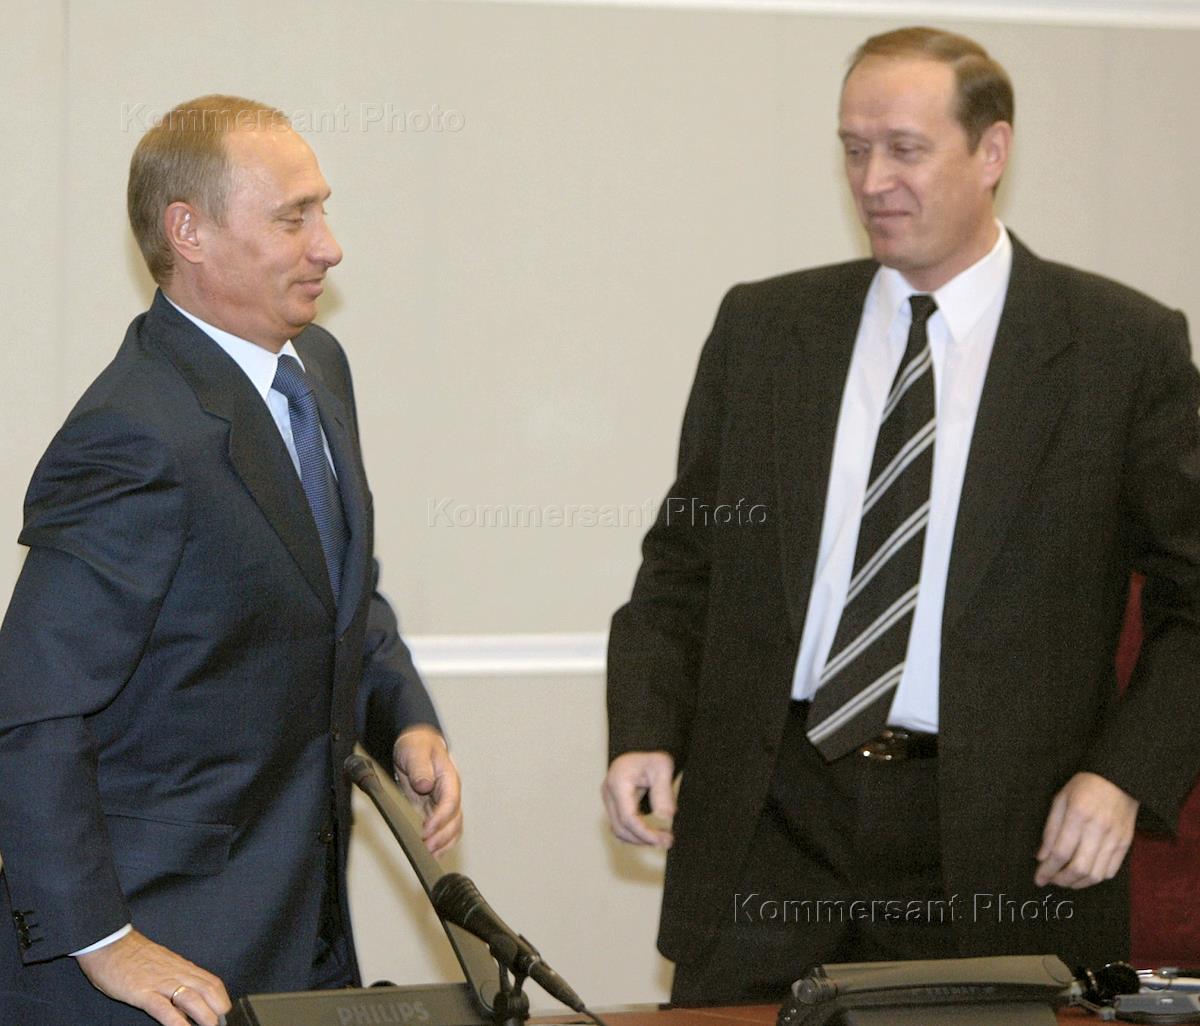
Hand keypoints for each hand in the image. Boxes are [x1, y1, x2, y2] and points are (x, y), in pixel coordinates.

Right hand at [76, 928, 229, 1025]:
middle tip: (222, 1023)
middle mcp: (177, 973)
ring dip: (204, 1016)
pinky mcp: (143, 992)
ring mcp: (161, 982)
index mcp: (182, 967)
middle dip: (219, 1009)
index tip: (226, 1011)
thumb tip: (189, 992)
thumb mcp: (163, 963)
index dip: (222, 998)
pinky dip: (176, 1021)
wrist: (110, 943)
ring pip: (191, 998)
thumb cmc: (133, 955)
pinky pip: (163, 1008)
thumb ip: (177, 976)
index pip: (212, 982)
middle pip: (208, 990)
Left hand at [393, 725, 461, 856]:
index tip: (427, 829)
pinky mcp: (435, 809)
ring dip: (445, 842)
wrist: (415, 744)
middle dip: (443, 835)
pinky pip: (444, 828)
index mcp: (449, 777)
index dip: (441, 817)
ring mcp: (444, 802)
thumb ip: (420, 767)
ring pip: (453, 826)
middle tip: (428, 847)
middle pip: (455, 818)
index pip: (451, 801)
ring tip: (432, 854)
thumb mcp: (415, 751)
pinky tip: (435, 852)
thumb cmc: (417, 745)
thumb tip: (425, 785)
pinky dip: (442, 841)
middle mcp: (450, 792)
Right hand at [602, 751, 675, 847]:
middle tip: (668, 841)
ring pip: (618, 830)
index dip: (645, 833)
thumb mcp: (663, 767)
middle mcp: (608, 792)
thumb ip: (663, 791)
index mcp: (618, 782)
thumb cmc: (653, 757)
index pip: (628, 818)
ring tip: (662, 839)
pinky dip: (634, 834)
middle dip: (644, 839)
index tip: (664, 839)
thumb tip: (665, 816)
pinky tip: (652, 834)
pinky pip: (620, 826)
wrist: (643, 748)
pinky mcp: (612, 804)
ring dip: (639, 839)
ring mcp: (608, 799)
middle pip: (621, 827)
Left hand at [1035, 772, 1138, 887]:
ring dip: (1078, 883)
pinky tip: (1084, 874)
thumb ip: (1050, 830)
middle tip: (1051, 881)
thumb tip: (1041, 857)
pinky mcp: (1126, 843)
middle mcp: (1098, 829)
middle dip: (1062, 880)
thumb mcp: (1060, 800)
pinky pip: (1111, 871)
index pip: (1060, 852)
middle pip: (1079, 868)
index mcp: (1078, 815)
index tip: (1039, 879)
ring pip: (1096, 875)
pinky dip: (1095, 878)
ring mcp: (1115, 838)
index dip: (1048, 870)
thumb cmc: (1084, 786)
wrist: (1119, 777)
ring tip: (1065, 880)